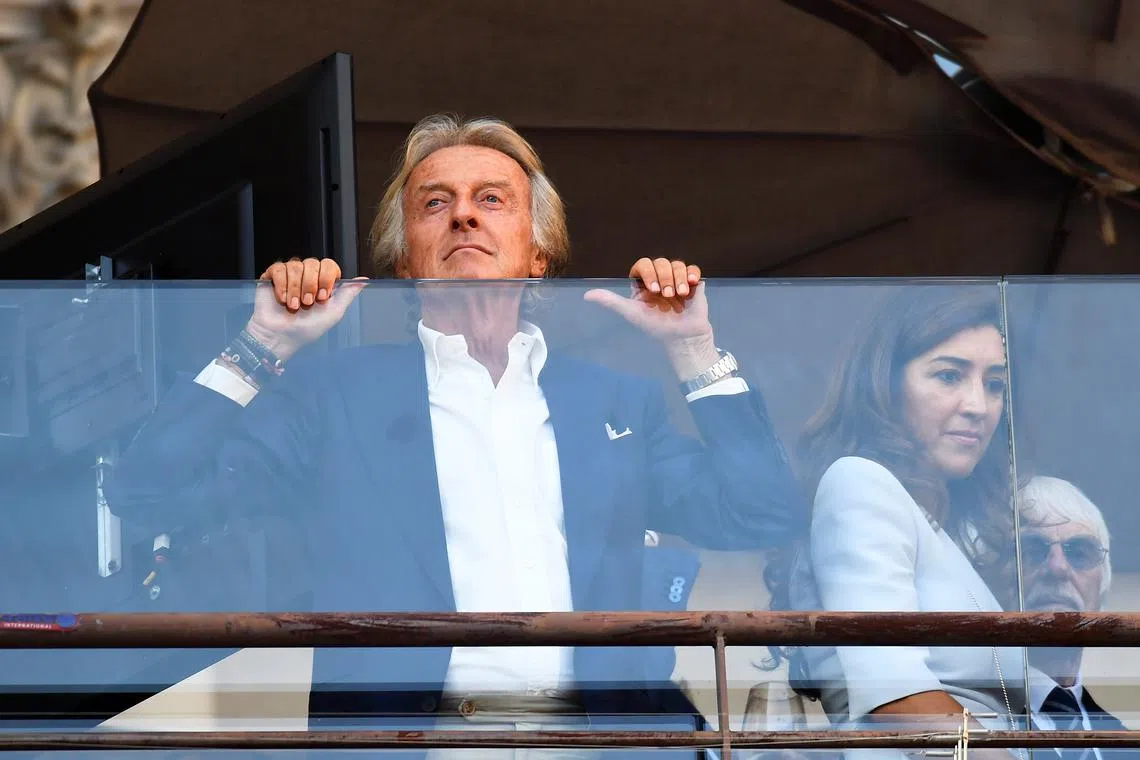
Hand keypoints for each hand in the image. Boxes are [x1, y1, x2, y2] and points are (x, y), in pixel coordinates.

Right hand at [245, 257, 365, 361]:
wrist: (281, 336)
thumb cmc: (308, 328)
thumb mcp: (334, 312)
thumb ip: (349, 294)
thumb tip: (365, 280)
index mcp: (323, 282)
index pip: (329, 265)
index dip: (326, 279)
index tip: (323, 297)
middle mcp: (307, 275)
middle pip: (312, 263)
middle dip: (310, 286)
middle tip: (308, 303)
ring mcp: (290, 275)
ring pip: (295, 266)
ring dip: (296, 289)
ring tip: (294, 306)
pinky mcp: (273, 276)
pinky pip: (279, 268)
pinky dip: (282, 286)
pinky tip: (283, 299)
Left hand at [584, 258, 719, 379]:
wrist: (683, 338)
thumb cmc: (656, 326)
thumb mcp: (632, 313)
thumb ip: (611, 302)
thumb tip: (586, 295)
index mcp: (644, 284)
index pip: (642, 265)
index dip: (648, 272)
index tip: (653, 289)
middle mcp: (660, 278)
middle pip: (660, 262)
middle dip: (664, 278)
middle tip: (666, 296)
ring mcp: (677, 279)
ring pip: (676, 265)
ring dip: (678, 279)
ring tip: (680, 295)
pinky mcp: (693, 283)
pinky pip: (693, 269)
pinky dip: (692, 274)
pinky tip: (692, 285)